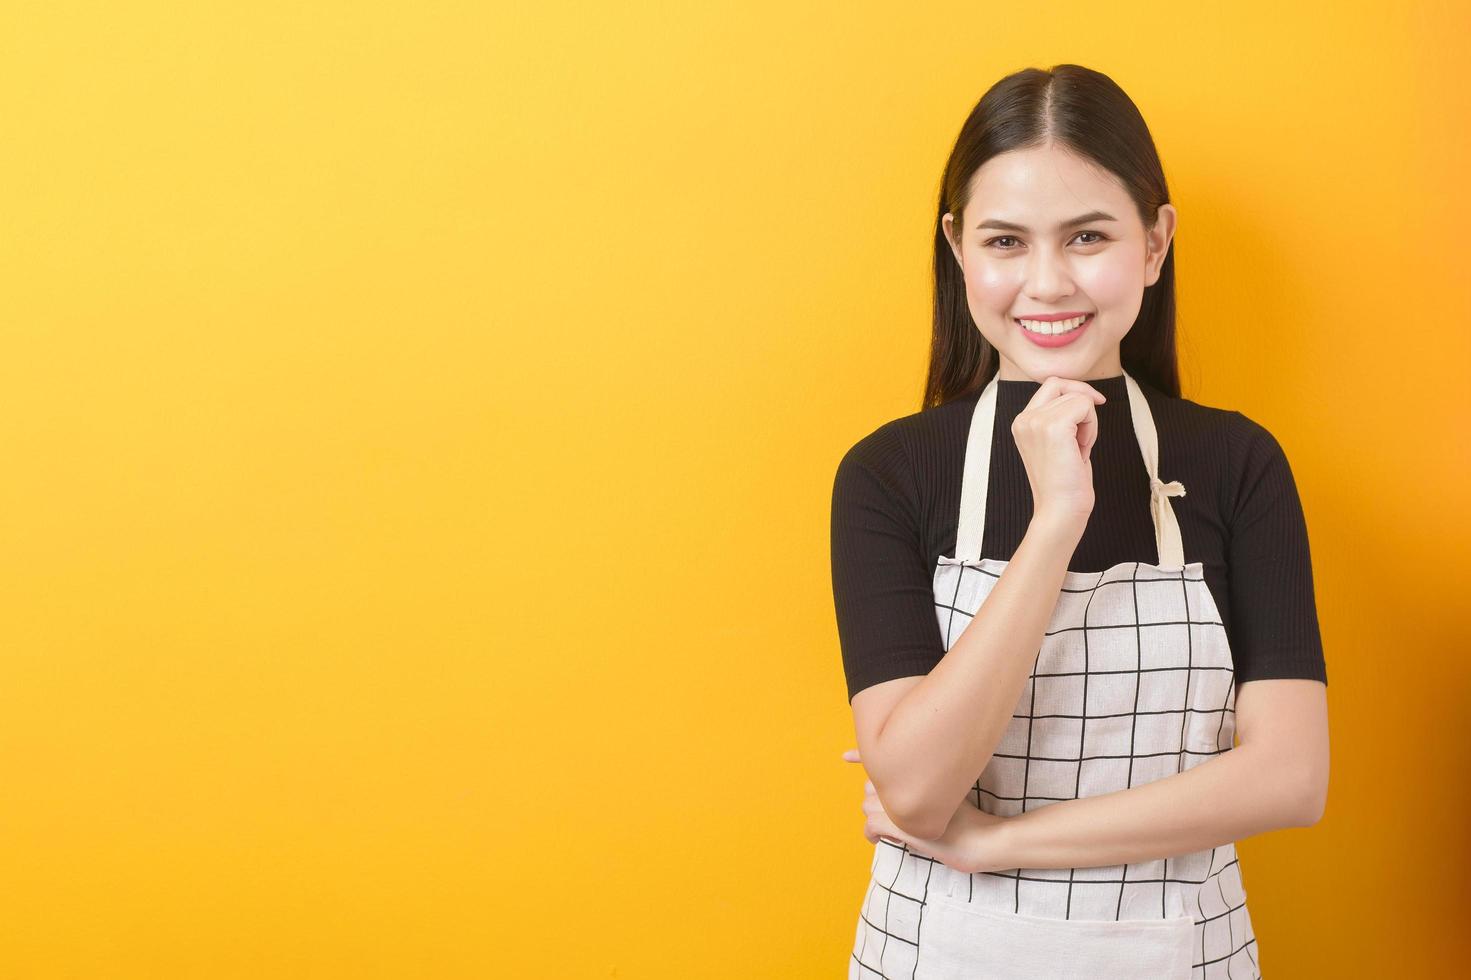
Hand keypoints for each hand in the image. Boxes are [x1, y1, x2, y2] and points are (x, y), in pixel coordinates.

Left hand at [843, 748, 1009, 873]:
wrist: (986, 839)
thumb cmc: (970, 817)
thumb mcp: (948, 791)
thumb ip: (929, 778)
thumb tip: (903, 776)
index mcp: (921, 772)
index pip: (881, 759)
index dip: (861, 755)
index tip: (845, 756)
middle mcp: (910, 782)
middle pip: (873, 783)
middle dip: (880, 798)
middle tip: (901, 812)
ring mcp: (906, 804)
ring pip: (869, 804)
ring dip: (878, 816)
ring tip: (899, 826)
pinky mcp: (905, 826)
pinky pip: (871, 824)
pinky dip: (873, 832)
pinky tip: (883, 839)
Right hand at [1011, 375, 1106, 526]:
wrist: (1060, 510)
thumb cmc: (1065, 483)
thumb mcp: (1058, 443)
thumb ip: (1061, 418)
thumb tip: (1084, 394)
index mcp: (1021, 422)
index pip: (1051, 384)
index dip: (1075, 391)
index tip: (1093, 406)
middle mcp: (1024, 419)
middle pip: (1063, 385)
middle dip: (1083, 406)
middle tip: (1085, 435)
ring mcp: (1036, 421)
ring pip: (1078, 397)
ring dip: (1089, 422)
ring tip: (1080, 449)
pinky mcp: (1052, 427)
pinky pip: (1085, 407)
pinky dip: (1092, 428)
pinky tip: (1082, 451)